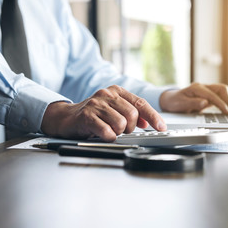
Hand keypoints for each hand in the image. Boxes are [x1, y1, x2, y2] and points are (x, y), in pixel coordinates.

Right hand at [41, 85, 166, 140]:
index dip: (153, 116)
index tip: (161, 127)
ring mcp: (96, 103)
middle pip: (132, 114)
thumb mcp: (113, 110)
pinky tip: (103, 135)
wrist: (66, 117)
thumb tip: (147, 122)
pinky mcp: (86, 115)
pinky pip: (107, 131)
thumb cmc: (93, 115)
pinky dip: (109, 137)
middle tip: (121, 130)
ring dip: (118, 132)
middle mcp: (107, 94)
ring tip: (109, 130)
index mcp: (117, 91)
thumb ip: (131, 113)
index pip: (141, 103)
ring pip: (121, 123)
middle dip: (131, 127)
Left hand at [159, 82, 227, 113]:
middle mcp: (203, 87)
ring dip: (227, 100)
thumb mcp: (180, 104)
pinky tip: (224, 110)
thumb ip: (193, 103)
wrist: (170, 100)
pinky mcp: (208, 95)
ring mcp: (206, 90)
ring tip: (227, 112)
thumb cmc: (174, 102)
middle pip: (221, 88)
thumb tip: (205, 102)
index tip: (226, 112)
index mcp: (196, 88)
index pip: (213, 95)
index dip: (221, 103)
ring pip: (222, 91)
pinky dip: (224, 102)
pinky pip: (220, 96)